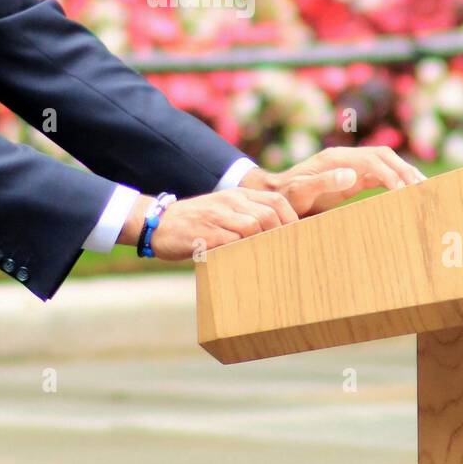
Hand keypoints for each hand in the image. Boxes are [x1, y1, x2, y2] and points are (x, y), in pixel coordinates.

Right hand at [121, 169, 360, 259]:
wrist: (159, 223)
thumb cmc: (196, 225)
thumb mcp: (223, 213)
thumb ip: (247, 222)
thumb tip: (277, 242)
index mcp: (238, 196)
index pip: (276, 202)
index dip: (292, 220)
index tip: (303, 239)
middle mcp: (231, 202)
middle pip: (270, 214)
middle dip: (287, 234)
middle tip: (296, 256)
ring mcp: (218, 217)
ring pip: (253, 226)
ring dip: (269, 245)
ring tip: (279, 264)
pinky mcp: (205, 234)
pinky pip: (231, 243)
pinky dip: (244, 253)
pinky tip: (252, 267)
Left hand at [239, 146, 425, 216]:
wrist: (275, 194)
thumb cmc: (286, 197)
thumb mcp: (300, 191)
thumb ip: (323, 182)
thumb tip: (352, 175)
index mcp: (337, 159)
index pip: (374, 160)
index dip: (392, 175)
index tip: (405, 193)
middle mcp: (346, 158)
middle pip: (385, 157)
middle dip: (405, 171)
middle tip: (424, 189)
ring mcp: (350, 166)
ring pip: (386, 164)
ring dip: (404, 174)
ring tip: (423, 190)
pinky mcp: (352, 177)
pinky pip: (380, 175)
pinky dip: (395, 182)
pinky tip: (407, 194)